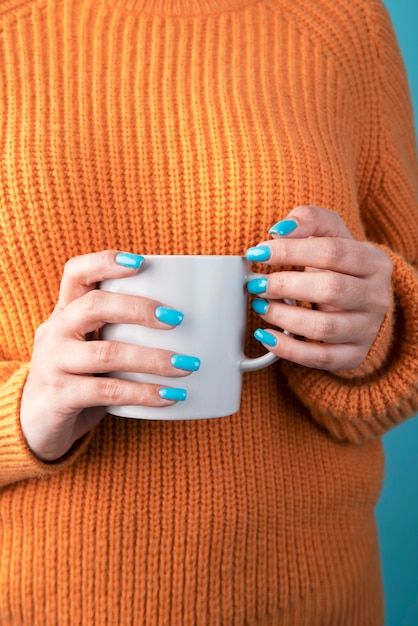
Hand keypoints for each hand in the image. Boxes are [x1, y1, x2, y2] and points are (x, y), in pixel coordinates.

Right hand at [20, 251, 198, 461]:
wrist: (35, 425)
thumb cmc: (77, 380)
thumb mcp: (90, 349)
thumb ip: (120, 333)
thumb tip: (187, 326)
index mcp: (65, 313)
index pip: (76, 273)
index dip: (106, 262)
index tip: (141, 262)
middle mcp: (54, 332)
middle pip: (93, 306)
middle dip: (139, 309)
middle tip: (177, 319)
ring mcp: (53, 364)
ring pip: (105, 353)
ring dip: (152, 359)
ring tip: (187, 365)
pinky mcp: (59, 397)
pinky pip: (107, 391)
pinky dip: (142, 393)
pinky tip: (168, 397)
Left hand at [246, 205, 392, 370]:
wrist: (360, 305)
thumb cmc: (338, 267)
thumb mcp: (330, 235)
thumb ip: (308, 220)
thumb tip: (280, 230)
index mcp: (373, 262)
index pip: (332, 252)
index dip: (290, 252)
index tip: (258, 253)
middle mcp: (376, 297)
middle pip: (330, 289)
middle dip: (284, 285)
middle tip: (256, 284)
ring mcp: (367, 329)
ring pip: (324, 327)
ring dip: (284, 317)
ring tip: (260, 307)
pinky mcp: (354, 355)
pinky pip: (320, 358)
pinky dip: (288, 349)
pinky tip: (267, 335)